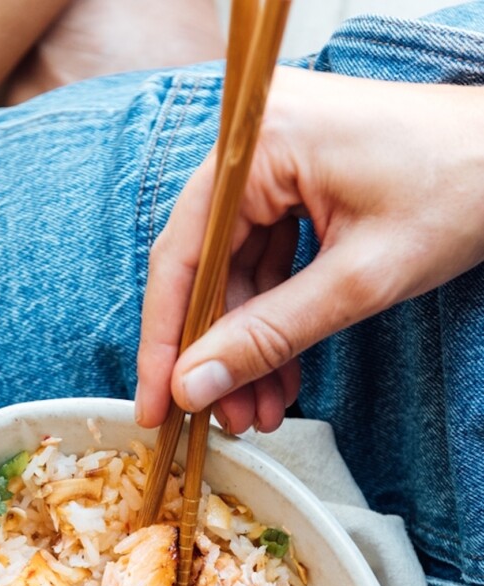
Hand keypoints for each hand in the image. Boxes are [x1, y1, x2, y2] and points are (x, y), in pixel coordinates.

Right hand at [136, 67, 483, 432]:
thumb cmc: (460, 194)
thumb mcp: (359, 281)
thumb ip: (269, 336)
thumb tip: (193, 385)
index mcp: (261, 142)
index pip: (183, 253)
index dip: (164, 340)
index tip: (156, 407)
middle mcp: (255, 140)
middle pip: (204, 265)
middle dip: (215, 352)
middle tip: (222, 421)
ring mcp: (276, 158)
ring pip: (234, 272)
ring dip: (246, 345)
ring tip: (260, 412)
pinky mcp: (297, 179)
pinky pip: (265, 259)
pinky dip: (272, 318)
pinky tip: (280, 374)